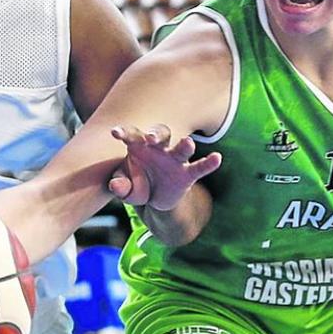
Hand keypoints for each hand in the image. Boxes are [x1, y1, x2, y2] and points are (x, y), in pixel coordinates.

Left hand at [106, 124, 221, 211]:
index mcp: (140, 146)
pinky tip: (217, 158)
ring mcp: (175, 160)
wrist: (154, 200)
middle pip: (161, 133)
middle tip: (151, 138)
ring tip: (188, 142)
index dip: (125, 132)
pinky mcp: (188, 174)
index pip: (133, 135)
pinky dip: (208, 163)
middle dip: (156, 134)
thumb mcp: (126, 188)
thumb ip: (120, 186)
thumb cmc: (136, 183)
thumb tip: (115, 185)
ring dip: (184, 145)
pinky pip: (199, 167)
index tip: (115, 133)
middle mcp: (159, 148)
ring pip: (182, 148)